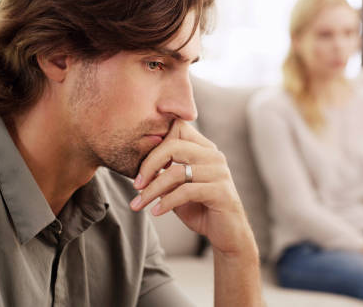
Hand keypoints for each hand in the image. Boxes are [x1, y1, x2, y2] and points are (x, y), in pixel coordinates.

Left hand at [130, 119, 256, 255]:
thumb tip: (138, 168)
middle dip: (149, 165)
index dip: (156, 141)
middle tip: (136, 185)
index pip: (178, 128)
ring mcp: (219, 172)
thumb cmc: (200, 209)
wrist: (226, 234)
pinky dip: (167, 202)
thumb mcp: (177, 188)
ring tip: (139, 204)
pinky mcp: (221, 191)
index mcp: (204, 149)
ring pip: (176, 172)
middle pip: (174, 146)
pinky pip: (186, 192)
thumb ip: (163, 174)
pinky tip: (156, 212)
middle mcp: (214, 156)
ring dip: (152, 190)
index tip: (140, 165)